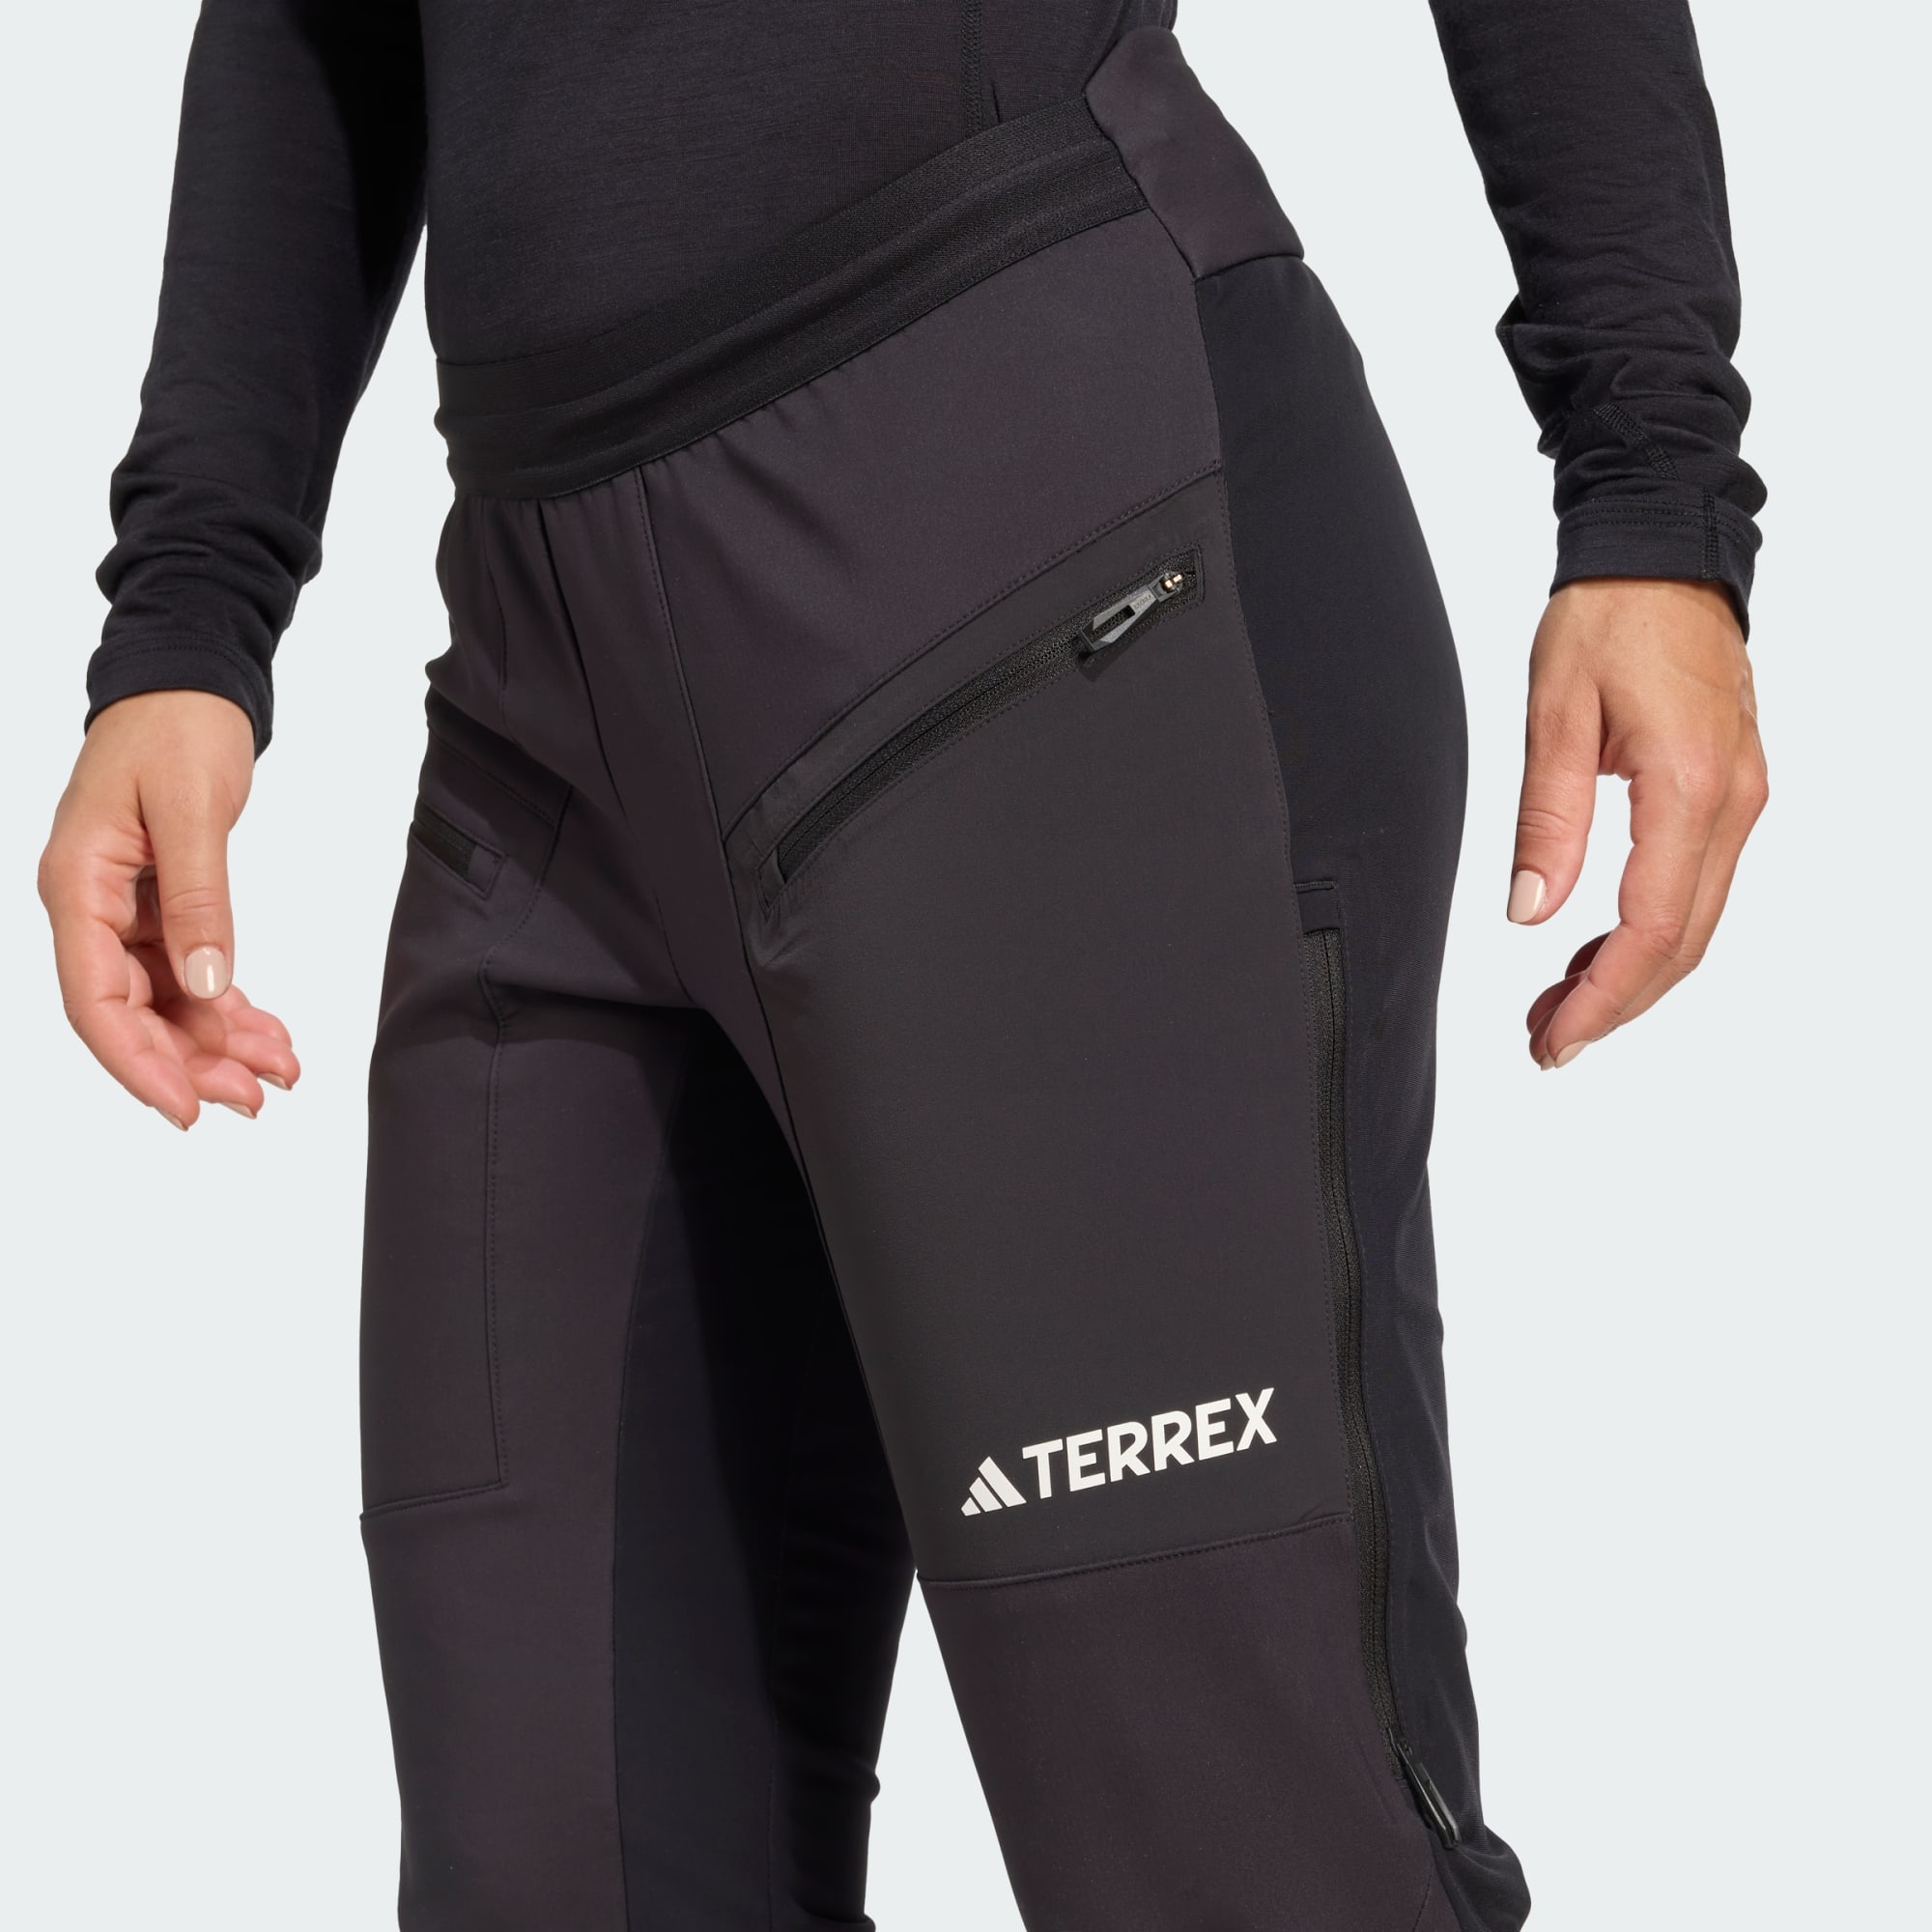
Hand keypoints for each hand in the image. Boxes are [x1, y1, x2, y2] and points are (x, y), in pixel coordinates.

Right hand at [39, 690, 299, 1126]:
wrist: (188, 683)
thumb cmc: (177, 729)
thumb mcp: (191, 810)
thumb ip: (197, 899)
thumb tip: (205, 985)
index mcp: (76, 887)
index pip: (93, 999)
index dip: (137, 1063)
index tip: (185, 1108)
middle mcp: (90, 908)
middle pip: (130, 1013)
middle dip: (191, 1062)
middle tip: (256, 1097)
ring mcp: (122, 911)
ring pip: (165, 1002)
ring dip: (218, 1042)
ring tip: (278, 1072)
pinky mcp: (159, 907)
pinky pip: (188, 973)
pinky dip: (229, 1006)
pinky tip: (270, 1034)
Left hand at [1507, 578, 1766, 1067]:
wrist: (1661, 552)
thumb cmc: (1608, 618)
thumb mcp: (1554, 716)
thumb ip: (1545, 821)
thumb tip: (1528, 912)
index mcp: (1691, 786)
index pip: (1652, 928)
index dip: (1604, 998)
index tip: (1554, 1037)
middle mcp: (1735, 801)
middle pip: (1682, 942)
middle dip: (1615, 1004)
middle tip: (1546, 1042)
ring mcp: (1742, 797)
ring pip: (1693, 920)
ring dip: (1629, 974)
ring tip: (1555, 1007)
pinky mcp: (1730, 790)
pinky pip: (1695, 885)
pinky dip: (1646, 931)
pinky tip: (1592, 951)